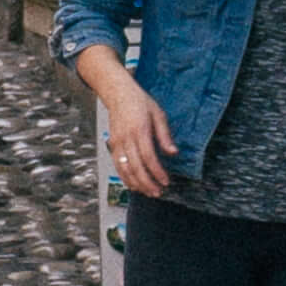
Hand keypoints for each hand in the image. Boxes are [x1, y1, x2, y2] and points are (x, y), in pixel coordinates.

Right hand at [81, 55, 176, 197]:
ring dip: (136, 184)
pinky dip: (125, 178)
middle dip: (147, 183)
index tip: (166, 181)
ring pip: (124, 169)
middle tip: (158, 192)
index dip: (157, 172)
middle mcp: (126, 138)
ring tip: (148, 192)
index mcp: (139, 130)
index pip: (148, 157)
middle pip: (136, 167)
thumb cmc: (139, 102)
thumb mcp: (158, 114)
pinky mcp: (112, 145)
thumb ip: (165, 136)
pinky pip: (117, 165)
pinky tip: (134, 184)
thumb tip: (173, 153)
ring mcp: (117, 142)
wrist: (118, 93)